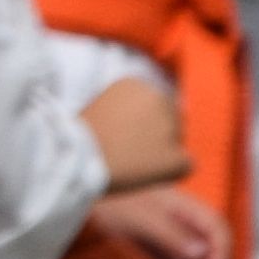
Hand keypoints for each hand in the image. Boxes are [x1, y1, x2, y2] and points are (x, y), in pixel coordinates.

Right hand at [77, 71, 190, 192]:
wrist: (74, 158)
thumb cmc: (80, 137)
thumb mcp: (104, 108)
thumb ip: (132, 110)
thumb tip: (172, 114)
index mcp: (137, 84)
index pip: (156, 105)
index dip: (139, 124)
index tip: (117, 134)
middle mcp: (158, 98)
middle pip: (171, 122)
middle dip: (155, 136)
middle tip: (124, 149)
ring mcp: (171, 127)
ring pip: (176, 144)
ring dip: (160, 153)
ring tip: (129, 161)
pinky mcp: (177, 156)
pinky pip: (184, 166)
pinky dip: (169, 172)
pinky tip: (144, 174)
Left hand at [79, 180, 227, 258]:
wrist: (76, 198)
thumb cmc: (106, 201)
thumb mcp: (137, 216)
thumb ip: (169, 234)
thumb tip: (200, 253)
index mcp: (184, 207)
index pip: (218, 231)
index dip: (220, 256)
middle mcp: (183, 225)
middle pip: (210, 256)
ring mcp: (171, 241)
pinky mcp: (158, 255)